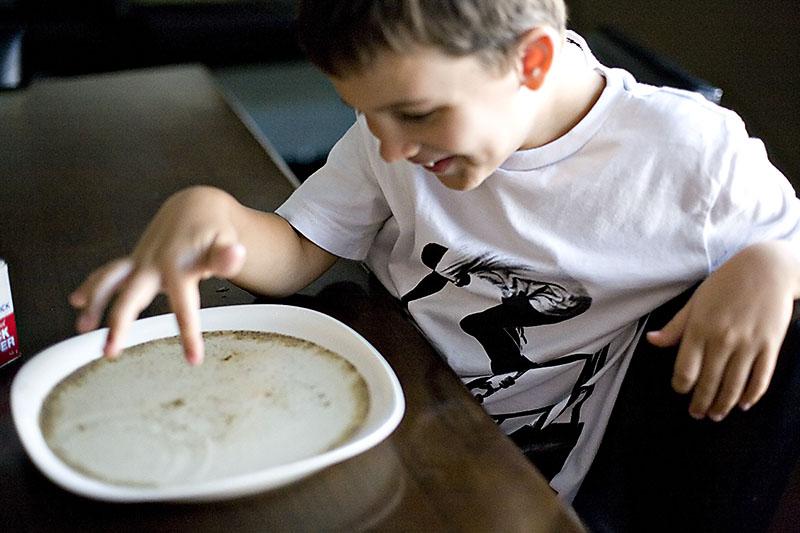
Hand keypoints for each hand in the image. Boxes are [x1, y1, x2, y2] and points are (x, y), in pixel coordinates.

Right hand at [69, 187, 245, 364]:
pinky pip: (109, 273)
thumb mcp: (226, 243)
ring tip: (83, 327)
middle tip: (109, 351)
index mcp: (178, 265)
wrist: (195, 208)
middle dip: (118, 323)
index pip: (183, 305)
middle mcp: (153, 263)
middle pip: (131, 295)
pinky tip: (78, 301)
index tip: (192, 358)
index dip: (188, 333)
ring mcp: (140, 261)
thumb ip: (227, 257)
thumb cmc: (213, 231)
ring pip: (110, 281)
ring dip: (94, 302)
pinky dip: (92, 286)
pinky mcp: (134, 261)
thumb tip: (236, 254)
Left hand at [647, 241, 799, 420]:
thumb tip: (653, 341)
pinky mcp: (770, 346)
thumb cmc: (725, 284)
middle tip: (696, 414)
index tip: (680, 391)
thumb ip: (676, 327)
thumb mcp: (695, 302)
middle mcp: (722, 339)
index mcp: (700, 328)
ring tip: (716, 415)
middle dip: (700, 403)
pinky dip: (752, 395)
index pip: (685, 368)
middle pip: (708, 382)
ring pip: (734, 385)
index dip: (681, 385)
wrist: (766, 269)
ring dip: (724, 405)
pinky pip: (760, 378)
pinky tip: (744, 404)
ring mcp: (748, 344)